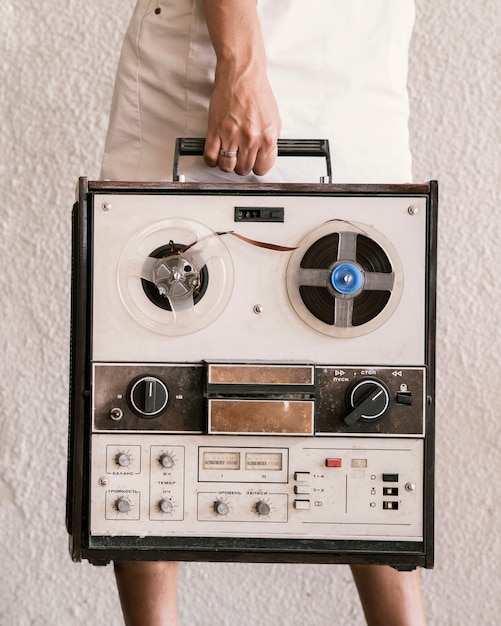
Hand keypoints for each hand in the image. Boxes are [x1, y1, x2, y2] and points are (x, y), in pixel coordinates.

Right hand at [202, 0, 280, 175]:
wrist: (242, 74)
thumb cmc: (257, 92)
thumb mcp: (273, 120)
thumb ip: (269, 141)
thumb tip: (264, 155)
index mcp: (267, 137)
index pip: (262, 168)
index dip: (257, 167)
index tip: (253, 164)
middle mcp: (250, 138)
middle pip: (243, 169)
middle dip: (241, 166)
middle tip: (240, 157)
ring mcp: (232, 135)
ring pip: (226, 167)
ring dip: (226, 164)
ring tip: (228, 156)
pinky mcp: (215, 130)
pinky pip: (210, 156)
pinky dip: (212, 160)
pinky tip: (216, 154)